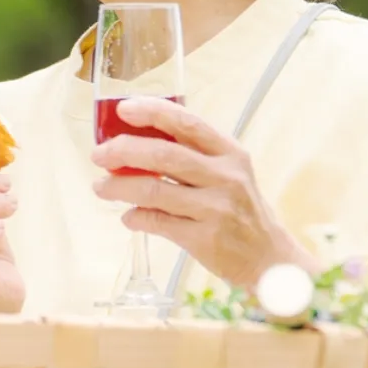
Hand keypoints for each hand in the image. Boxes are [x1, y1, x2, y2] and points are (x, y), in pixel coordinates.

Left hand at [88, 97, 316, 286]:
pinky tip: (128, 217)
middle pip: (163, 155)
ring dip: (118, 187)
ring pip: (153, 190)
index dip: (152, 112)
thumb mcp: (229, 172)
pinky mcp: (204, 238)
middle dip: (123, 151)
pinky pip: (157, 222)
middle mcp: (225, 177)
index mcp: (230, 153)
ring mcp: (215, 208)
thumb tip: (136, 141)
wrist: (269, 257)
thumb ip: (193, 155)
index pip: (187, 123)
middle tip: (99, 154)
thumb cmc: (241, 209)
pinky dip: (135, 217)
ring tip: (100, 187)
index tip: (123, 109)